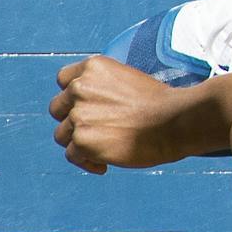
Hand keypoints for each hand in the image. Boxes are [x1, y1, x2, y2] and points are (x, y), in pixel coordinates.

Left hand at [50, 56, 201, 172]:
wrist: (174, 121)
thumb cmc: (159, 104)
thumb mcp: (127, 79)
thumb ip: (102, 87)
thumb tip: (87, 107)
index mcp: (93, 67)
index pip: (63, 79)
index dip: (73, 96)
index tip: (86, 108)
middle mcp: (80, 87)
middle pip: (58, 108)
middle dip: (72, 120)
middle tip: (94, 131)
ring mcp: (79, 114)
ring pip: (62, 134)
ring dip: (79, 143)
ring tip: (102, 150)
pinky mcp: (82, 140)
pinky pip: (72, 155)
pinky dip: (87, 162)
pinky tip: (105, 164)